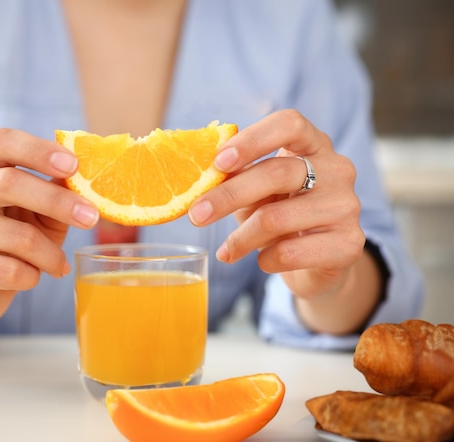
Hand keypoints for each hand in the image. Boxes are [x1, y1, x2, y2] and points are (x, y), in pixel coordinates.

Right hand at [0, 128, 98, 326]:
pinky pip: (9, 271)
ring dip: (50, 255)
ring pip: (18, 237)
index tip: (74, 165)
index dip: (39, 149)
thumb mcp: (39, 216)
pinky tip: (29, 278)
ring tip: (59, 265)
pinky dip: (32, 278)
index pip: (2, 142)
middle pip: (9, 183)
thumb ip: (56, 194)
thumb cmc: (12, 246)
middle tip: (91, 218)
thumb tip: (85, 177)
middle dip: (58, 201)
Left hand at [188, 109, 364, 301]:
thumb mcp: (256, 191)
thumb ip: (236, 177)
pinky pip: (291, 252)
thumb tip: (200, 175)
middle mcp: (337, 169)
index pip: (289, 123)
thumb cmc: (279, 214)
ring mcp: (347, 205)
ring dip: (241, 238)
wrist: (318, 262)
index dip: (252, 140)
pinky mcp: (350, 243)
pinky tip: (262, 261)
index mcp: (313, 144)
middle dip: (228, 196)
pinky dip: (266, 260)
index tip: (218, 162)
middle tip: (196, 216)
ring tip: (226, 251)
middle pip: (277, 173)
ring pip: (277, 218)